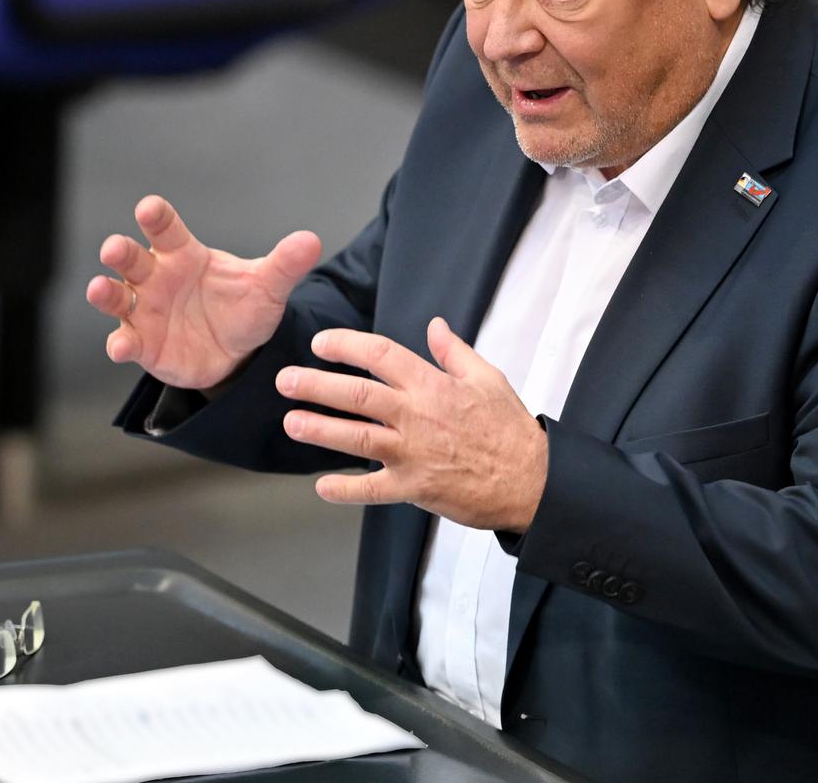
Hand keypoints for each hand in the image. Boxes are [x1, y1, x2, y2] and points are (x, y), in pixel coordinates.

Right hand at [86, 195, 321, 390]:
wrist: (237, 353)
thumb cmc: (243, 308)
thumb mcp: (266, 287)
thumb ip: (284, 264)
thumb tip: (311, 240)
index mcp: (183, 254)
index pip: (166, 229)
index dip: (156, 217)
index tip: (149, 208)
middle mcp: (157, 278)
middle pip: (131, 259)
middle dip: (120, 252)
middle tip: (114, 249)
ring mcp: (145, 311)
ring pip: (117, 297)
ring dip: (106, 293)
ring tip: (99, 289)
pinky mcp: (143, 344)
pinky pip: (126, 341)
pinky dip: (120, 344)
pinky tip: (121, 347)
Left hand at [275, 317, 547, 530]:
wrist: (531, 480)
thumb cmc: (510, 430)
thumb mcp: (488, 378)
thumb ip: (454, 351)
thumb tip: (435, 326)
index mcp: (432, 385)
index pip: (380, 355)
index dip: (345, 346)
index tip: (321, 344)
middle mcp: (416, 416)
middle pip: (357, 395)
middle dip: (316, 386)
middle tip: (286, 380)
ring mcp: (413, 453)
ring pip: (356, 438)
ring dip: (320, 430)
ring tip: (292, 423)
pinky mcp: (414, 487)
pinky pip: (373, 490)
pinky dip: (345, 490)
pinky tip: (322, 487)